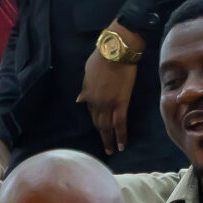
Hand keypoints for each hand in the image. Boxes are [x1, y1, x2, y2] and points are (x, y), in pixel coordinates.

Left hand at [81, 36, 140, 154]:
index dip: (96, 121)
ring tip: (112, 150)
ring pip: (108, 127)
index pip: (91, 112)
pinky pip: (120, 124)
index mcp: (87, 95)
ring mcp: (108, 105)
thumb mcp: (87, 73)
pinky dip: (121, 136)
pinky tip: (122, 145)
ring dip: (109, 140)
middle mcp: (96, 103)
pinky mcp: (121, 103)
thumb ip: (85, 88)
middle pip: (98, 123)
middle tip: (105, 147)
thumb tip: (80, 99)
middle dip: (101, 136)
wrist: (115, 52)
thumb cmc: (101, 58)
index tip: (100, 128)